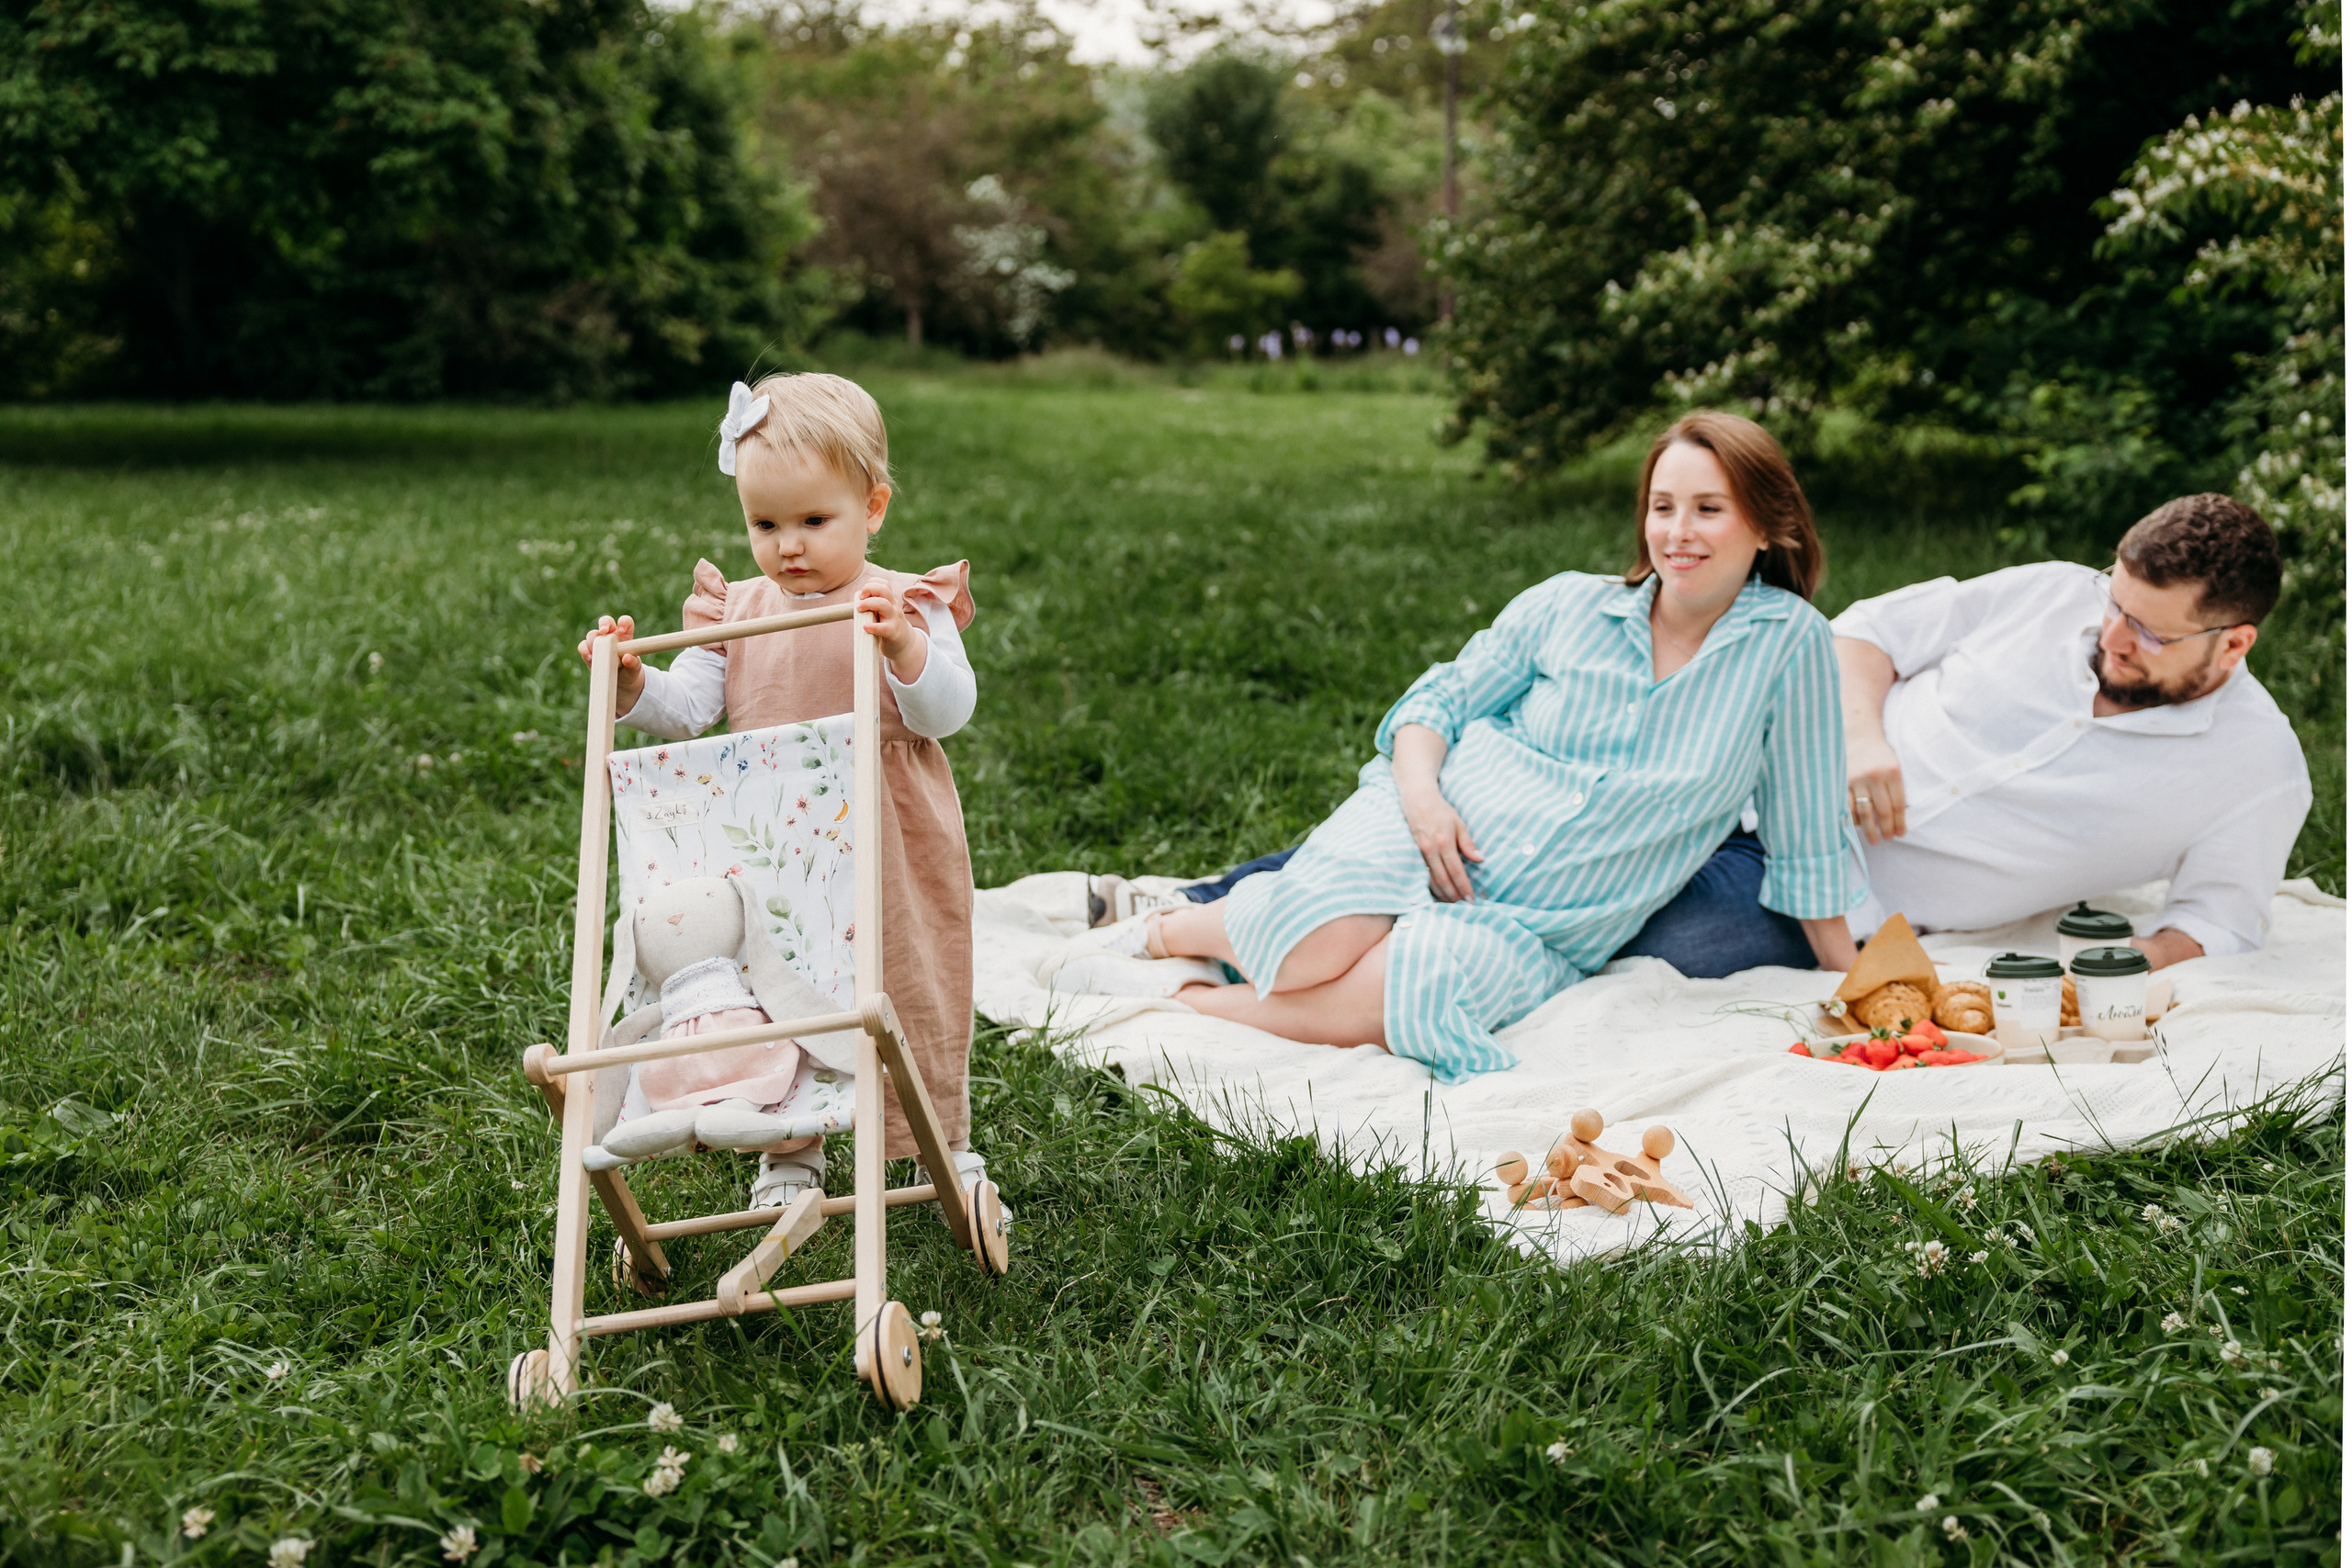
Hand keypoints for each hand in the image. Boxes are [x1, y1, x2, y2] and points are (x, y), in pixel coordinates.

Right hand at [579, 614, 645, 714]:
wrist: (621, 685)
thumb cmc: (630, 673)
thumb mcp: (634, 670)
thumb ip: (633, 664)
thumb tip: (627, 658)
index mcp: (625, 636)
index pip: (625, 622)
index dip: (624, 622)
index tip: (622, 630)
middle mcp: (611, 636)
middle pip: (606, 621)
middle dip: (604, 623)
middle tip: (604, 631)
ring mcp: (599, 643)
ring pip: (592, 634)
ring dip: (592, 640)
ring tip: (596, 652)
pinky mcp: (589, 653)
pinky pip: (583, 646)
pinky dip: (584, 650)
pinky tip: (590, 658)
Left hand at [856, 579, 927, 683]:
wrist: (905, 645)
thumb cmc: (888, 627)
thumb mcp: (883, 613)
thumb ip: (870, 607)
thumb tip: (848, 606)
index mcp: (890, 601)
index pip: (883, 584)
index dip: (871, 584)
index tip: (862, 594)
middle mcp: (893, 607)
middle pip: (884, 589)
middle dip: (869, 589)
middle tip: (860, 600)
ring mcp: (894, 619)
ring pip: (883, 604)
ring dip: (868, 604)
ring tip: (859, 610)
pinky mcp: (893, 633)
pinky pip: (884, 628)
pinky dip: (873, 627)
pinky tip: (865, 627)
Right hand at [1400, 784, 1483, 902]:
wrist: (1416, 800)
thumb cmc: (1441, 811)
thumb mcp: (1458, 823)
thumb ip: (1468, 843)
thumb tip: (1480, 859)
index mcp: (1444, 842)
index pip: (1456, 870)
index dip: (1464, 886)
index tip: (1471, 899)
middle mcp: (1431, 850)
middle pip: (1443, 879)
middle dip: (1454, 895)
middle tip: (1464, 907)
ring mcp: (1421, 853)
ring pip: (1432, 879)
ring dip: (1443, 894)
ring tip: (1453, 903)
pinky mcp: (1415, 854)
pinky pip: (1424, 874)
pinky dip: (1432, 886)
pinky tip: (1439, 893)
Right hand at [1847, 733, 1905, 841]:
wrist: (1857, 733)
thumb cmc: (1878, 752)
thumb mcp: (1893, 765)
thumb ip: (1895, 787)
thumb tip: (1897, 816)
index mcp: (1893, 772)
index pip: (1898, 805)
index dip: (1900, 822)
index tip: (1900, 833)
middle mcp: (1875, 776)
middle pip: (1883, 811)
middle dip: (1886, 829)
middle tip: (1887, 839)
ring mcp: (1856, 779)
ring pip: (1865, 812)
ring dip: (1870, 829)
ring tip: (1874, 840)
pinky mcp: (1841, 781)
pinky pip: (1847, 806)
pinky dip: (1853, 818)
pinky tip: (1857, 826)